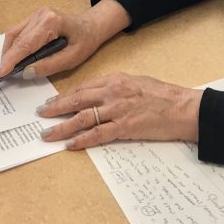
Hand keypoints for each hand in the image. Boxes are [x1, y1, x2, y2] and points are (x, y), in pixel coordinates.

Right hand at [0, 0, 130, 78]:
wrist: (91, 26)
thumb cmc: (85, 41)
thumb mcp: (72, 58)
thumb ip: (49, 66)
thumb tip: (26, 72)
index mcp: (51, 22)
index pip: (25, 43)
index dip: (11, 60)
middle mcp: (40, 14)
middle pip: (16, 37)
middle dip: (7, 57)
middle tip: (1, 75)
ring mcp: (36, 14)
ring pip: (13, 33)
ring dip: (9, 52)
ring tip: (8, 69)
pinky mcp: (34, 17)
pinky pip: (18, 31)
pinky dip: (14, 46)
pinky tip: (15, 58)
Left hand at [37, 73, 202, 149]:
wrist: (183, 107)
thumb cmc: (162, 95)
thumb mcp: (136, 82)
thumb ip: (115, 87)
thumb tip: (95, 95)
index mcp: (115, 79)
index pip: (82, 87)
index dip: (63, 96)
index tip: (50, 102)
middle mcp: (113, 92)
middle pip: (76, 100)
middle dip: (55, 108)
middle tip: (40, 115)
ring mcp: (118, 109)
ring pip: (82, 117)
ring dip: (62, 127)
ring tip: (48, 134)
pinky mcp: (125, 127)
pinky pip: (97, 134)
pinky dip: (81, 140)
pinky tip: (70, 144)